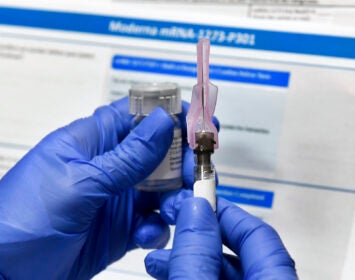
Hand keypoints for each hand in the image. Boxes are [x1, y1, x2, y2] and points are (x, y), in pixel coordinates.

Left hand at [0, 97, 189, 278]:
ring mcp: (117, 197)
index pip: (136, 114)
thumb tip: (163, 122)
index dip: (169, 113)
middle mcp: (109, 166)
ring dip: (175, 197)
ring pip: (162, 188)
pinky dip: (157, 228)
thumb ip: (127, 157)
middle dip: (181, 161)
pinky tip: (145, 234)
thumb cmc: (21, 220)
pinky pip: (153, 221)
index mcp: (91, 141)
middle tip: (195, 173)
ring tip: (174, 209)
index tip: (199, 122)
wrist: (3, 276)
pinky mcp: (122, 227)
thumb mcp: (80, 183)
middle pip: (158, 152)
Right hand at [145, 195, 297, 278]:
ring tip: (156, 258)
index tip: (196, 198)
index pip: (257, 233)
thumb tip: (195, 210)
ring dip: (189, 257)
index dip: (224, 210)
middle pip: (238, 251)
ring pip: (222, 270)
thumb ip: (197, 254)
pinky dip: (191, 274)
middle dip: (198, 234)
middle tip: (171, 222)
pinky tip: (167, 273)